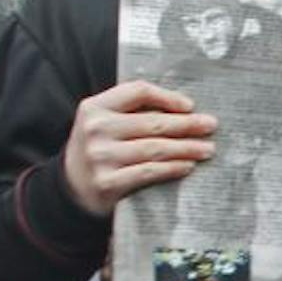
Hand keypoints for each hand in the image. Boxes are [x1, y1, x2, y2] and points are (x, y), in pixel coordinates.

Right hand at [63, 80, 218, 215]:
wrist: (70, 187)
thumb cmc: (98, 149)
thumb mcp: (103, 122)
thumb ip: (131, 112)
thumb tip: (183, 109)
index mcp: (94, 107)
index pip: (137, 92)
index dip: (167, 97)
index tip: (190, 105)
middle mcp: (95, 129)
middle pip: (152, 122)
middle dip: (187, 124)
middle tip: (211, 125)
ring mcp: (100, 157)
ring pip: (154, 148)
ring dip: (186, 148)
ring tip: (207, 149)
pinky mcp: (107, 182)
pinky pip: (149, 172)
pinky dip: (172, 168)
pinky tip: (188, 165)